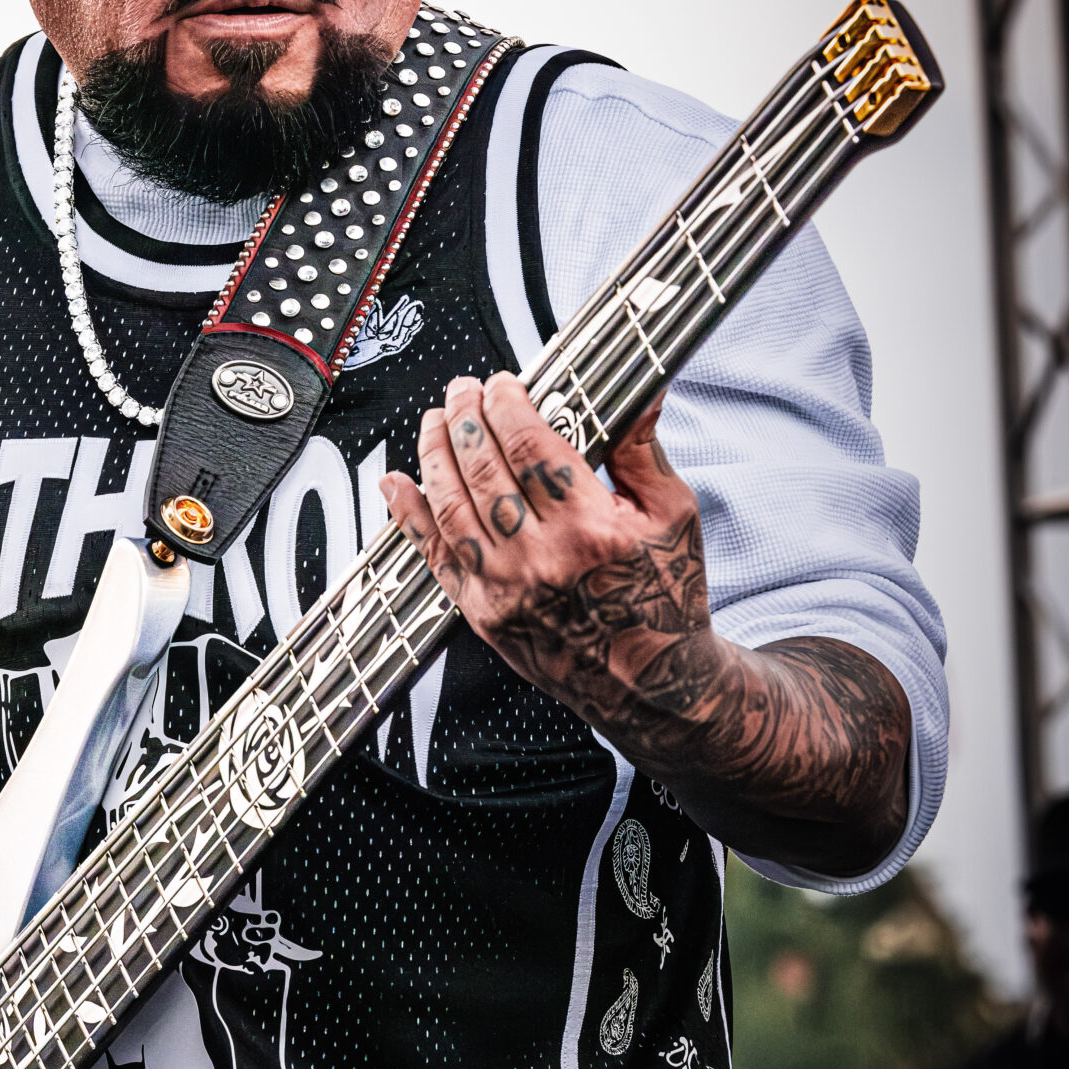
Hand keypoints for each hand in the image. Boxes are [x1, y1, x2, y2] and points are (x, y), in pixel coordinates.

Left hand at [379, 372, 909, 876]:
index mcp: (591, 529)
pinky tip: (395, 483)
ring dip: (434, 455)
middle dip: (466, 417)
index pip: (530, 447)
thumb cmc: (666, 596)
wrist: (652, 683)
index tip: (503, 384)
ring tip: (435, 421)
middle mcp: (540, 560)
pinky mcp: (482, 615)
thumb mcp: (673, 516)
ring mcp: (503, 590)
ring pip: (449, 506)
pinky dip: (408, 516)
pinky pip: (433, 556)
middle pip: (483, 469)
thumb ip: (642, 450)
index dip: (508, 406)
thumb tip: (642, 390)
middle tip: (462, 390)